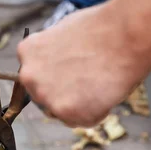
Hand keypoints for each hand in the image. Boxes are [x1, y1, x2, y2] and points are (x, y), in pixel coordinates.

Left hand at [17, 3, 149, 126]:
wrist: (124, 36)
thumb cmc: (99, 29)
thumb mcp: (62, 31)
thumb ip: (51, 51)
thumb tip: (55, 62)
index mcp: (26, 51)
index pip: (35, 74)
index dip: (56, 74)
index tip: (71, 71)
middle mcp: (29, 74)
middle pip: (43, 94)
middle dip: (63, 91)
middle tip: (87, 79)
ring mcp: (45, 95)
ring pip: (61, 110)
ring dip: (78, 104)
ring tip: (97, 83)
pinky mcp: (65, 111)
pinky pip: (82, 120)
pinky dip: (96, 113)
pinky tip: (104, 92)